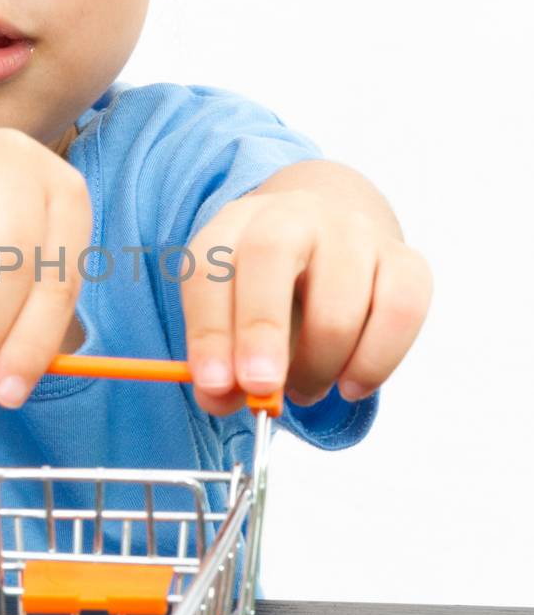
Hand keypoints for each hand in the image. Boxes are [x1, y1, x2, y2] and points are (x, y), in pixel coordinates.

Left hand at [179, 187, 432, 416]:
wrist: (332, 243)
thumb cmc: (268, 294)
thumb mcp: (231, 318)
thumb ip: (219, 364)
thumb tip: (221, 399)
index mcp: (234, 226)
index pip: (209, 268)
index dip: (209, 331)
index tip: (216, 386)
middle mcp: (293, 215)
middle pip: (270, 253)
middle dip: (262, 330)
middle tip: (261, 388)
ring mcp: (354, 232)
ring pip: (339, 301)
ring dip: (319, 364)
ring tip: (304, 389)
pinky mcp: (405, 260)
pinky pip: (399, 313)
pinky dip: (374, 362)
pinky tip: (351, 384)